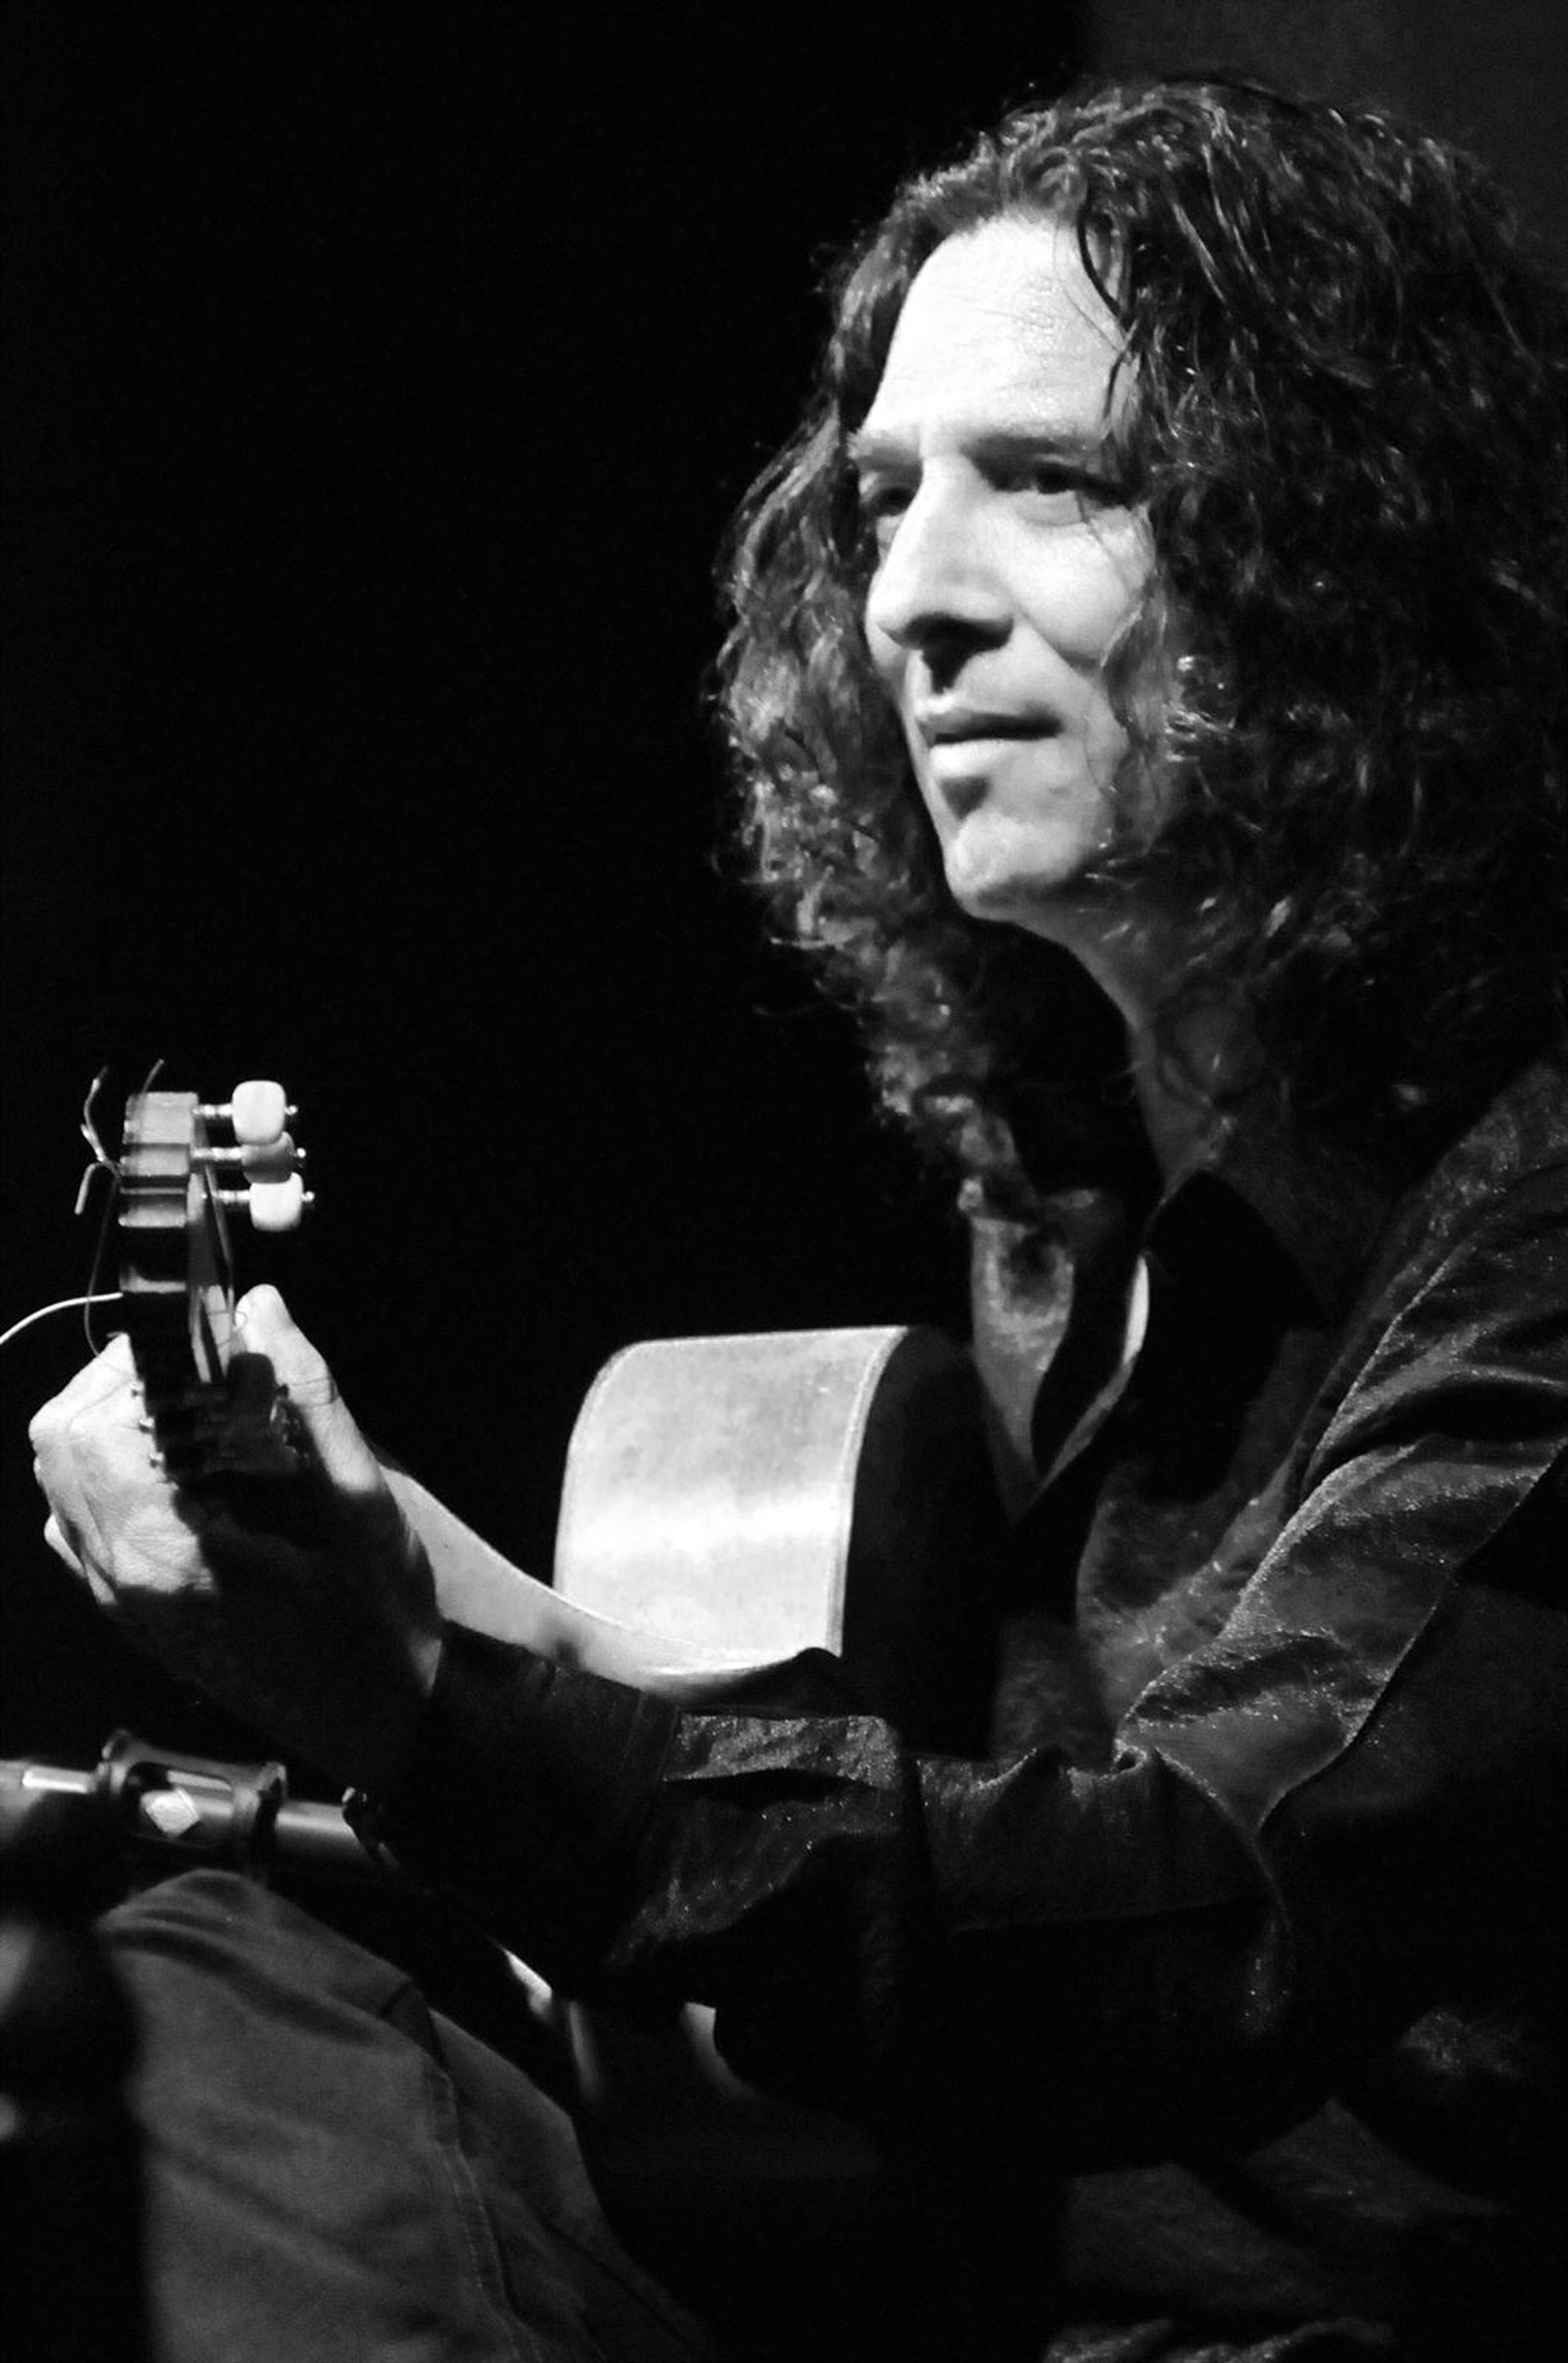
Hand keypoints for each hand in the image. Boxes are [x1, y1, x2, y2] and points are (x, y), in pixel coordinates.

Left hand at [29, 1285, 442, 1791]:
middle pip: (56, 1447)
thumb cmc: (382, 1621)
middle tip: (197, 1375)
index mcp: (167, 1550)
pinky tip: (183, 1478)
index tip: (203, 1350)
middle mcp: (122, 1580)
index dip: (136, 1366)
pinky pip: (81, 1531)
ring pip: (59, 1487)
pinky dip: (111, 1483)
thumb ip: (310, 1396)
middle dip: (114, 1389)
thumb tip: (265, 1309)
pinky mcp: (135, 1619)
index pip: (88, 1427)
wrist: (388, 1723)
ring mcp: (121, 1606)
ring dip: (107, 1433)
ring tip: (190, 1420)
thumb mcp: (364, 1499)